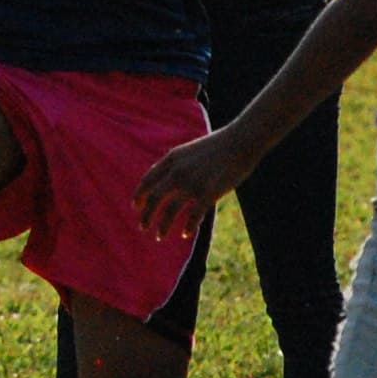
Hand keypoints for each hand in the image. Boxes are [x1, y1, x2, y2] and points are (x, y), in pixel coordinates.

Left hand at [135, 127, 252, 240]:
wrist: (241, 141)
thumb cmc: (218, 146)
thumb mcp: (189, 150)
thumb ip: (176, 164)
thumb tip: (165, 181)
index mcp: (172, 159)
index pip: (148, 180)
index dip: (139, 195)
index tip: (136, 207)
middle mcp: (178, 171)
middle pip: (154, 198)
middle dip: (146, 215)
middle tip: (143, 227)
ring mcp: (192, 183)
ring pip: (169, 211)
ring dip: (162, 226)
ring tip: (158, 236)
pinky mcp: (208, 193)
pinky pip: (193, 216)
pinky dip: (188, 227)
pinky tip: (185, 234)